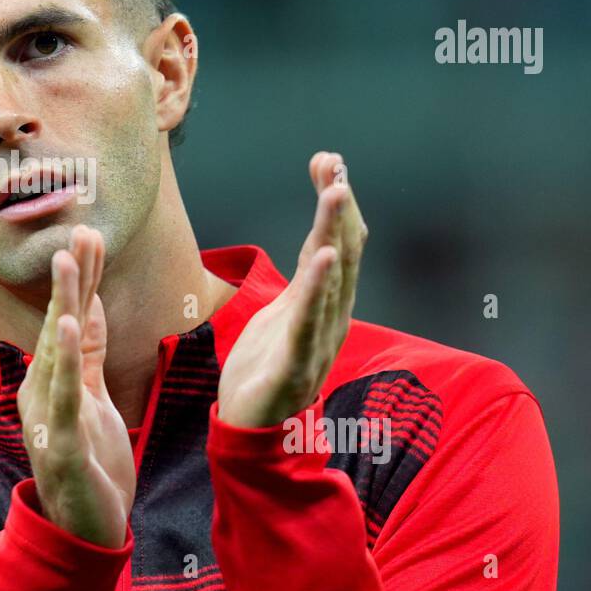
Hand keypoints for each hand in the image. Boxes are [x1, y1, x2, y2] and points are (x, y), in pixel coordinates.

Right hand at [16, 224, 135, 548]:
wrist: (84, 533)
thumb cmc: (89, 466)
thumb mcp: (93, 400)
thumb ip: (89, 355)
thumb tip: (90, 305)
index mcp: (51, 381)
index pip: (71, 319)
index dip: (83, 278)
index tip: (92, 234)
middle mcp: (41, 392)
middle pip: (61, 323)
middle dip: (73, 276)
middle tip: (80, 228)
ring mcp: (48, 416)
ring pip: (57, 350)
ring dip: (64, 302)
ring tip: (67, 260)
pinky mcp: (61, 442)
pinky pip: (64, 393)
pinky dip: (66, 357)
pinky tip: (69, 325)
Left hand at [217, 151, 368, 428]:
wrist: (252, 430)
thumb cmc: (269, 366)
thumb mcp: (286, 311)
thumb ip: (305, 277)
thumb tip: (321, 239)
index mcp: (324, 303)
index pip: (333, 243)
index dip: (334, 203)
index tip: (329, 160)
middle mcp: (330, 318)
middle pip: (339, 253)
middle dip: (338, 207)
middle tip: (335, 165)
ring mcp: (316, 341)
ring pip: (330, 280)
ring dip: (333, 233)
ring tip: (336, 193)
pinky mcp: (295, 365)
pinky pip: (308, 322)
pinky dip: (318, 289)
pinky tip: (321, 259)